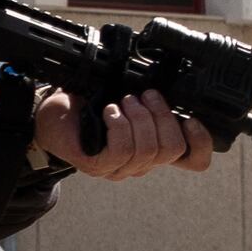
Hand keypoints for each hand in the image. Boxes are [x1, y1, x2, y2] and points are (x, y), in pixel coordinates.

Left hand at [33, 88, 215, 180]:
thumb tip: (174, 82)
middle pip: (172, 149)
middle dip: (162, 116)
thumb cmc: (89, 104)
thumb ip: (153, 99)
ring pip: (148, 149)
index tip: (190, 118)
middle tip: (144, 95)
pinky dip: (119, 124)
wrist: (50, 114)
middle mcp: (141, 162)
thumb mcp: (129, 98)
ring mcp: (119, 168)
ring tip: (124, 101)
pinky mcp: (99, 165)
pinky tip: (109, 112)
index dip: (201, 142)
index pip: (194, 160)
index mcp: (154, 147)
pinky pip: (123, 149)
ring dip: (139, 117)